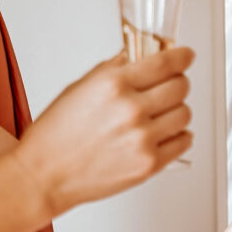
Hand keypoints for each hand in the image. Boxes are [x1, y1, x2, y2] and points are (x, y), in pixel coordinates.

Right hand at [17, 46, 192, 219]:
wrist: (44, 175)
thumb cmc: (55, 134)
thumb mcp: (79, 88)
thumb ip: (112, 71)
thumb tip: (138, 57)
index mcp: (113, 85)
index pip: (165, 63)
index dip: (182, 57)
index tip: (186, 56)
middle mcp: (131, 109)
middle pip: (180, 87)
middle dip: (177, 83)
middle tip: (170, 88)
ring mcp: (142, 138)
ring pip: (185, 114)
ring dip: (177, 111)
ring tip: (161, 115)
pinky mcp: (149, 164)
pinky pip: (183, 142)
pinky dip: (179, 136)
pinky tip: (165, 134)